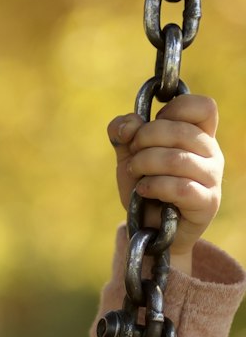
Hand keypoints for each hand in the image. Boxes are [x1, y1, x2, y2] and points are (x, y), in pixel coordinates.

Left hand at [108, 93, 222, 271]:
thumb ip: (124, 133)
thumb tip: (130, 125)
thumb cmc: (145, 188)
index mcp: (199, 135)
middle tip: (133, 155)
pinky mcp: (207, 203)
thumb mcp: (128, 155)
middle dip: (145, 139)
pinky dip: (154, 186)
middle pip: (181, 131)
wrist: (149, 230)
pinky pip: (180, 187)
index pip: (203, 106)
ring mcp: (212, 179)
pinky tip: (143, 190)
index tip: (151, 127)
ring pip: (178, 159)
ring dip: (145, 163)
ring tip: (136, 173)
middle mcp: (211, 154)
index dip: (173, 110)